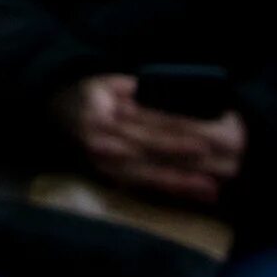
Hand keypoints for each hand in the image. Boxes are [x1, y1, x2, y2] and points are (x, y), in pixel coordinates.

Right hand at [55, 74, 245, 204]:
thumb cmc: (95, 94)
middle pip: (149, 151)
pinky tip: (197, 193)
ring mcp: (103, 163)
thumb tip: (178, 96)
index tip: (204, 141)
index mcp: (101, 117)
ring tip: (211, 187)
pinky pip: (145, 186)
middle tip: (217, 167)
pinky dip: (173, 191)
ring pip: (148, 174)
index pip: (145, 125)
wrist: (60, 110)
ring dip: (181, 182)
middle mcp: (100, 143)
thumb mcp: (112, 83)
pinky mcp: (110, 177)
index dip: (175, 133)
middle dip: (183, 161)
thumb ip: (139, 91)